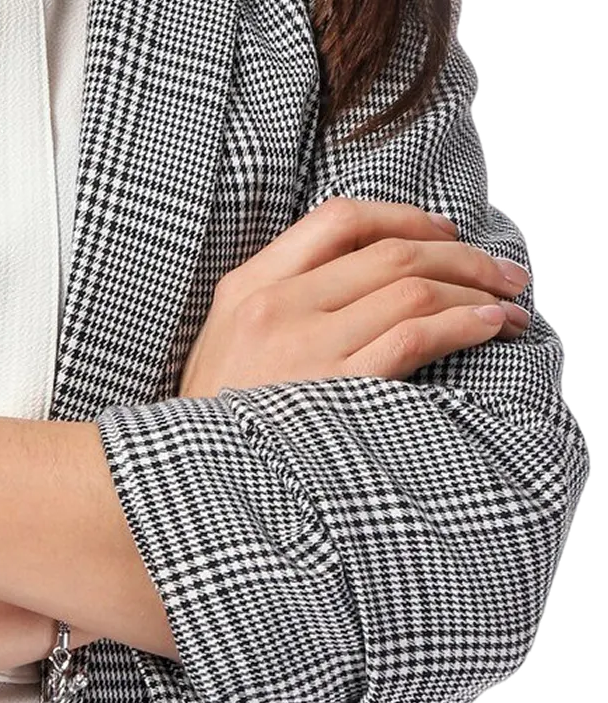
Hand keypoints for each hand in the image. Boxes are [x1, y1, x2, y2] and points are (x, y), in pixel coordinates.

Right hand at [177, 199, 531, 398]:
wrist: (191, 484)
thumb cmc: (219, 421)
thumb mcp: (230, 342)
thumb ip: (283, 301)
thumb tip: (368, 276)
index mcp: (250, 283)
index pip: (339, 219)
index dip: (405, 218)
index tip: (446, 234)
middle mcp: (277, 304)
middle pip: (389, 252)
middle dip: (461, 255)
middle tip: (506, 274)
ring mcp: (306, 346)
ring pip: (410, 289)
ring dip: (474, 291)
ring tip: (510, 306)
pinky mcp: (337, 389)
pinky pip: (414, 337)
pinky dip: (462, 325)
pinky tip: (489, 328)